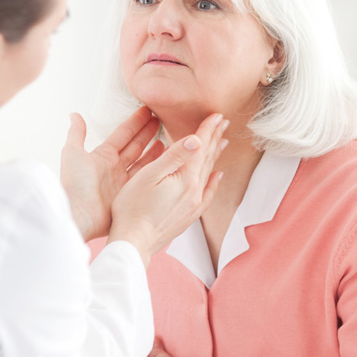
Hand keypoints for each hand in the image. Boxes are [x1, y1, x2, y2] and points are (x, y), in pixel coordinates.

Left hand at [60, 107, 163, 241]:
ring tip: (169, 140)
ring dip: (156, 151)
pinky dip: (157, 170)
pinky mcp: (130, 196)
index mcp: (103, 156)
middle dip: (148, 133)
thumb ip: (76, 134)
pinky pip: (147, 179)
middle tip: (162, 120)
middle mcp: (115, 168)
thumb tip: (74, 115)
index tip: (148, 110)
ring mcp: (124, 182)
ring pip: (144, 162)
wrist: (79, 215)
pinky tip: (168, 161)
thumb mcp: (72, 153)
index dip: (135, 122)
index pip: (123, 134)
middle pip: (136, 146)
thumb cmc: (74, 185)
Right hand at [108, 113, 226, 264]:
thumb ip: (174, 157)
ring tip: (223, 141)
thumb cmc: (133, 208)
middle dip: (215, 138)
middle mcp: (195, 191)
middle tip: (223, 122)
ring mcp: (193, 204)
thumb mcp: (149, 176)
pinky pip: (208, 194)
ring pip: (208, 173)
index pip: (200, 147)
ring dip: (215, 155)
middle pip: (207, 158)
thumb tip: (196, 140)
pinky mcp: (189, 215)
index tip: (216, 114)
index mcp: (185, 178)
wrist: (134, 242)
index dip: (207, 129)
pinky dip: (214, 181)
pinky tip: (217, 175)